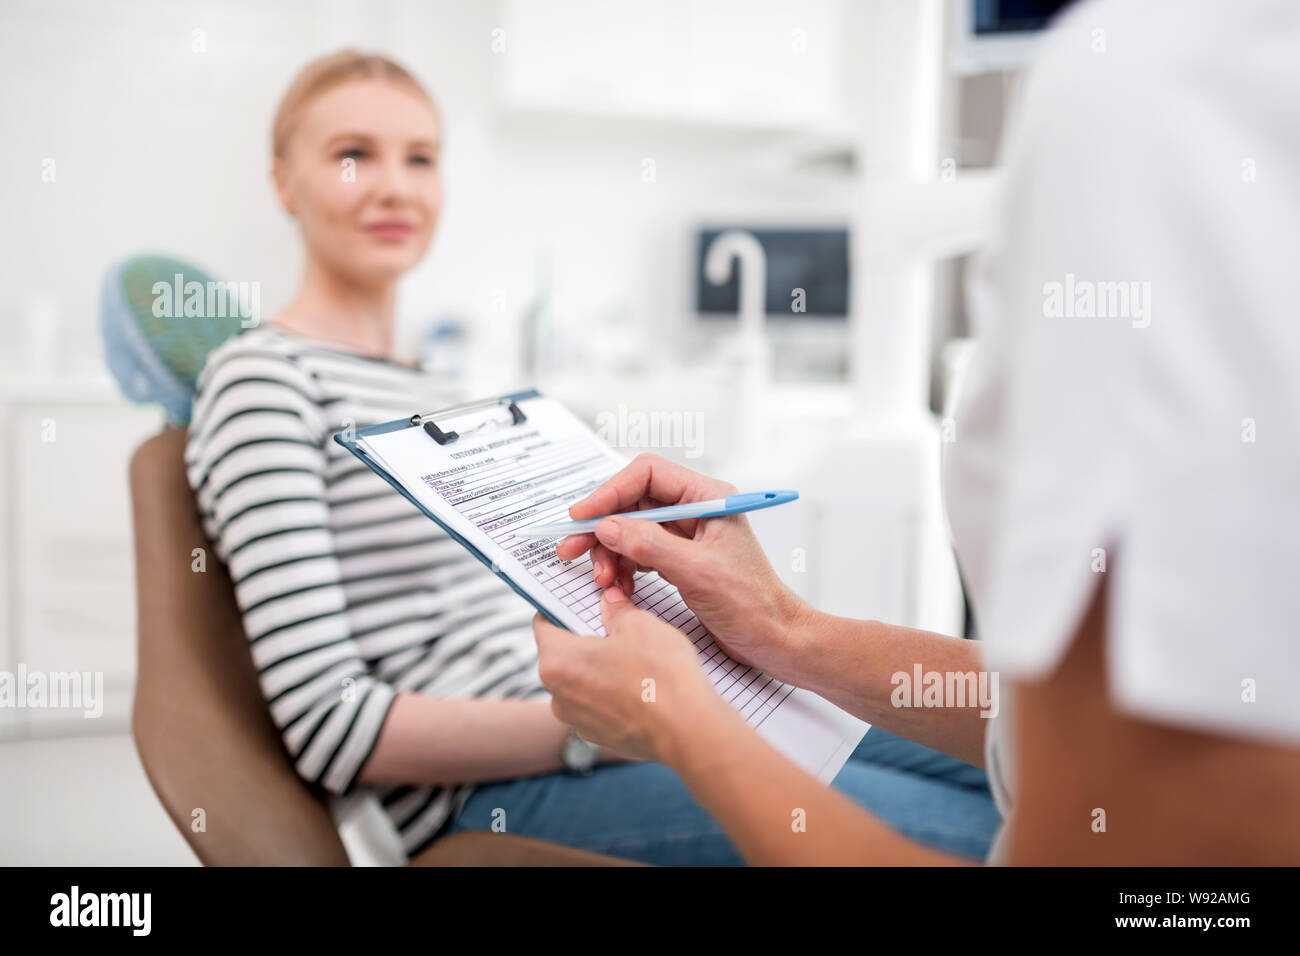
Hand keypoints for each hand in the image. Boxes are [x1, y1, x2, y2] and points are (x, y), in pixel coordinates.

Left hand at [532, 588, 735, 766]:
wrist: (689, 731)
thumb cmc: (661, 676)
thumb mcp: (640, 625)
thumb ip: (617, 610)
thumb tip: (610, 602)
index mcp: (557, 661)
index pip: (544, 624)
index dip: (561, 608)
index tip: (578, 602)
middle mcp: (558, 696)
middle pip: (563, 655)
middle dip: (585, 639)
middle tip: (615, 627)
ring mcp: (578, 721)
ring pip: (581, 682)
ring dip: (600, 669)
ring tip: (634, 659)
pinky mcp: (600, 737)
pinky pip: (599, 706)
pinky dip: (613, 694)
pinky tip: (641, 687)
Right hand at [556, 453, 811, 681]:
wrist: (775, 641)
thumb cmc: (753, 605)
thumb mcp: (697, 573)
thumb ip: (650, 545)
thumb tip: (608, 526)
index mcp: (708, 498)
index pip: (647, 475)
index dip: (610, 492)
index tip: (582, 515)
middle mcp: (696, 511)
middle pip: (633, 503)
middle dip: (602, 527)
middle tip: (571, 550)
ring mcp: (686, 537)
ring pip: (631, 530)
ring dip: (609, 553)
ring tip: (603, 580)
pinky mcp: (679, 561)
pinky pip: (638, 555)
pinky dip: (623, 570)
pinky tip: (618, 589)